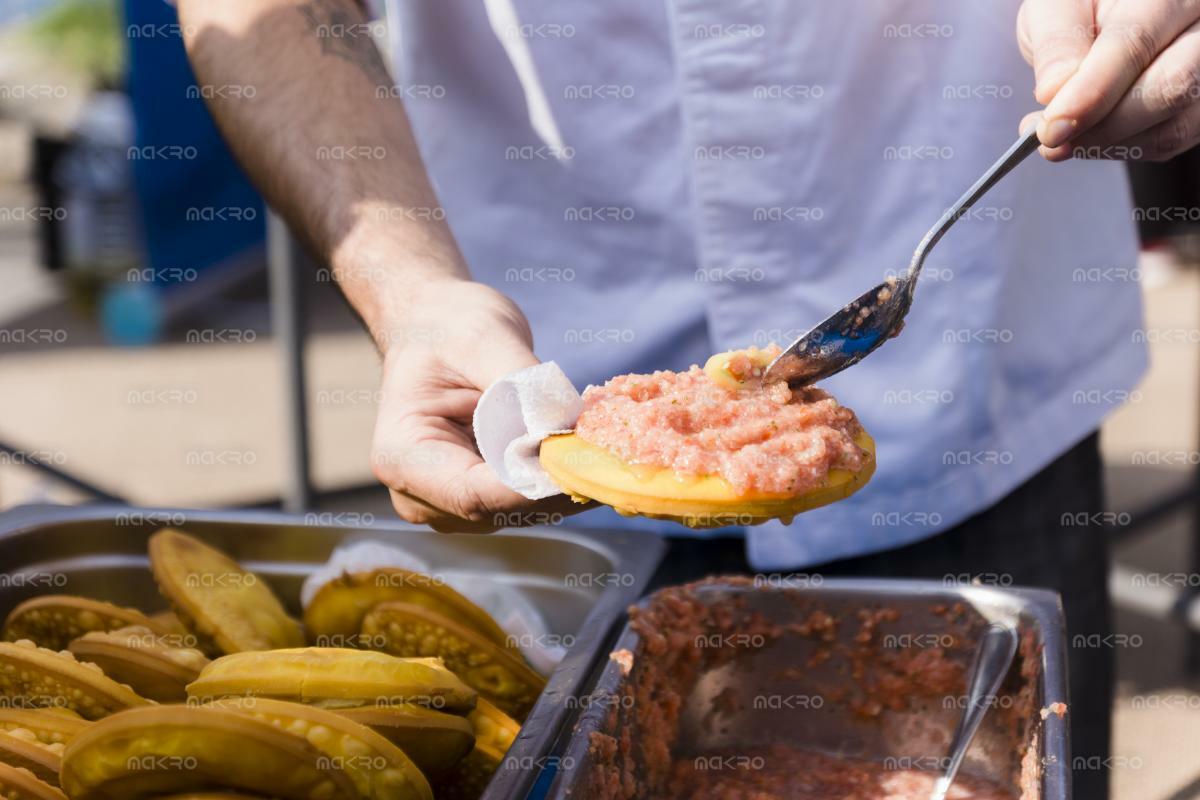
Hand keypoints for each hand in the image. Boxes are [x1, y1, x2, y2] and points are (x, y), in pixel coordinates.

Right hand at [369, 279, 588, 531]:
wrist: (436, 328)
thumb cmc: (448, 326)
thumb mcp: (483, 338)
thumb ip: (521, 386)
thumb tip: (566, 428)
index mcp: (401, 457)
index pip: (474, 494)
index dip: (533, 485)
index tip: (586, 460)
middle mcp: (421, 495)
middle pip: (503, 509)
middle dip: (560, 482)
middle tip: (614, 451)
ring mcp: (454, 505)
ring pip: (526, 510)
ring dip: (571, 480)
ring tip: (607, 443)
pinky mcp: (487, 500)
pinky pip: (535, 499)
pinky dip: (567, 476)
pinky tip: (594, 448)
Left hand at [1018, 0, 1199, 160]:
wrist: (1106, 16)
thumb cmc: (1083, 7)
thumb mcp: (1057, 9)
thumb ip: (1057, 43)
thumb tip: (1054, 93)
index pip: (1135, 44)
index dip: (1091, 93)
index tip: (1051, 128)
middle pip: (1170, 86)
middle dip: (1102, 126)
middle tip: (1050, 138)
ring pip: (1174, 124)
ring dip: (1108, 143)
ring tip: (1061, 139)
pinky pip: (1169, 140)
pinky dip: (1122, 148)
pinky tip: (1088, 137)